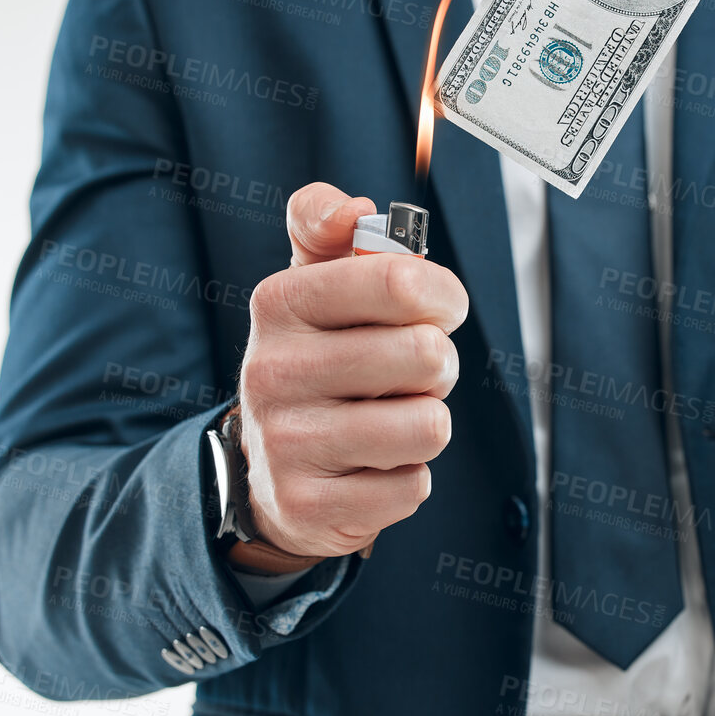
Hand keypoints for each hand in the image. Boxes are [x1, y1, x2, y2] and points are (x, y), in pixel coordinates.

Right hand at [229, 184, 468, 572]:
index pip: (400, 281)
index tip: (440, 307)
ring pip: (429, 425)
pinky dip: (407, 478)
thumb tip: (353, 208)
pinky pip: (413, 487)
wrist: (270, 469)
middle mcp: (273, 370)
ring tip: (390, 417)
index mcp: (281, 303)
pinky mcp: (308, 506)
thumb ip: (326, 225)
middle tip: (411, 373)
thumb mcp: (312, 283)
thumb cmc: (318, 359)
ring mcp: (286, 443)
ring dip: (427, 423)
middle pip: (428, 354)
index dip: (444, 295)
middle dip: (438, 365)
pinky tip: (371, 467)